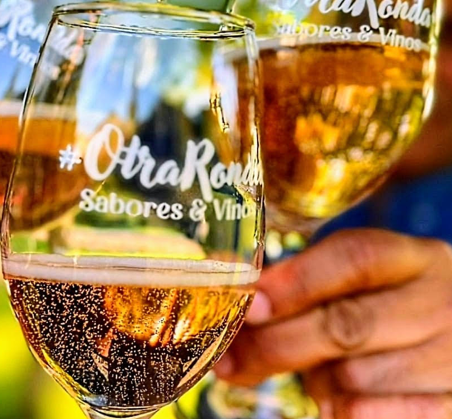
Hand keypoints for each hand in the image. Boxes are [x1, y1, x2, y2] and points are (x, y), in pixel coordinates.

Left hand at [216, 229, 451, 418]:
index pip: (355, 258)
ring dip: (315, 381)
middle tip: (231, 360)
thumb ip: (299, 290)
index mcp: (413, 258)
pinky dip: (341, 410)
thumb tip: (233, 317)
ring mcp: (451, 357)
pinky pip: (375, 416)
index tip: (249, 305)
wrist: (445, 337)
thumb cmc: (382, 304)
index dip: (296, 282)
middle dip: (278, 344)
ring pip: (354, 378)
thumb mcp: (353, 283)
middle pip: (347, 324)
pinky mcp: (451, 405)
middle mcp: (441, 302)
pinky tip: (332, 399)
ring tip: (315, 372)